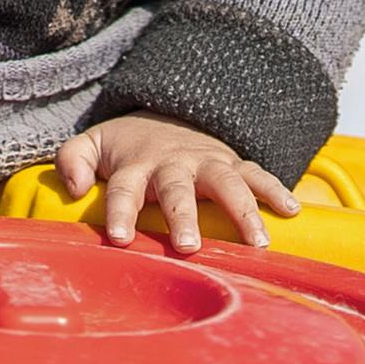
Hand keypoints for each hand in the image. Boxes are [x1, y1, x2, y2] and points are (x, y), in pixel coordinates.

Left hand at [53, 112, 299, 253]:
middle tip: (189, 248)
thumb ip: (72, 160)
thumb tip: (72, 186)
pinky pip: (258, 174)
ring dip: (244, 212)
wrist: (165, 115)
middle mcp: (173, 164)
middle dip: (184, 218)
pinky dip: (276, 190)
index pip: (123, 190)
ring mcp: (207, 162)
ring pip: (228, 183)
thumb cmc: (126, 146)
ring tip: (258, 243)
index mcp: (136, 166)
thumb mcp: (91, 144)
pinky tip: (292, 212)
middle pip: (178, 191)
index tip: (120, 238)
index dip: (120, 212)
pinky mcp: (233, 163)